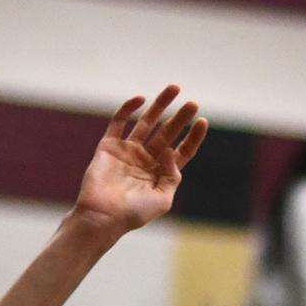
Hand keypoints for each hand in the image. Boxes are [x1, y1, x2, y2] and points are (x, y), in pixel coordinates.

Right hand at [72, 85, 207, 236]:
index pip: (182, 150)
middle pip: (167, 133)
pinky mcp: (109, 147)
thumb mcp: (163, 198)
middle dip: (180, 117)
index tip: (203, 121)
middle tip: (193, 103)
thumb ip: (172, 175)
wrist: (102, 216)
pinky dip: (128, 109)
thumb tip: (171, 150)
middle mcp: (146, 160)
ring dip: (159, 105)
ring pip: (147, 123)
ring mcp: (128, 151)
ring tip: (174, 89)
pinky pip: (119, 123)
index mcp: (161, 173)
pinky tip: (141, 99)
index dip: (193, 136)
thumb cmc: (134, 213)